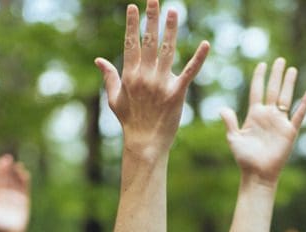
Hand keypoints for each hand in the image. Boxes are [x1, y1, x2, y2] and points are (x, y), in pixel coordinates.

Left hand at [0, 154, 30, 231]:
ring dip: (16, 173)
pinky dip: (24, 181)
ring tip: (17, 164)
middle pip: (7, 178)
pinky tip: (25, 173)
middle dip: (8, 168)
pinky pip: (25, 188)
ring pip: (16, 181)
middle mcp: (7, 194)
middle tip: (8, 157)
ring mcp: (16, 196)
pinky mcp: (24, 200)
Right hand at [94, 0, 209, 159]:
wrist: (145, 143)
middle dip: (151, 19)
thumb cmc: (130, 122)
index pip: (131, 44)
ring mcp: (161, 84)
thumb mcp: (114, 99)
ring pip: (167, 51)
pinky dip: (199, 58)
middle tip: (154, 0)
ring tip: (173, 11)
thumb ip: (109, 76)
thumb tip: (99, 59)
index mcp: (130, 75)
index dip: (133, 25)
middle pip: (148, 42)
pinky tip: (206, 44)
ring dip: (170, 30)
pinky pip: (189, 72)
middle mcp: (145, 76)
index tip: (133, 7)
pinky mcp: (177, 93)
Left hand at [221, 58, 305, 185]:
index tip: (262, 65)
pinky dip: (304, 104)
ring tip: (292, 69)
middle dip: (276, 75)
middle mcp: (268, 115)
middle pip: (273, 90)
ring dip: (288, 83)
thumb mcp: (234, 138)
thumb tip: (222, 108)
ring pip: (285, 97)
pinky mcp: (289, 131)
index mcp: (254, 115)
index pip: (257, 91)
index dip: (259, 78)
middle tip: (280, 60)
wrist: (257, 174)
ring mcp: (279, 122)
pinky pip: (299, 115)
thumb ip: (230, 122)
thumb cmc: (245, 158)